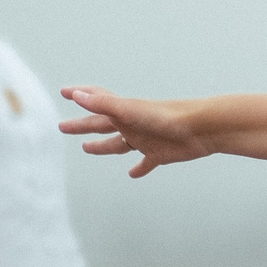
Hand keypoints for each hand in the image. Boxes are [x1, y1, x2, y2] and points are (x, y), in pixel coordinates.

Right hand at [59, 86, 210, 177]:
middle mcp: (131, 124)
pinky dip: (139, 169)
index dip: (80, 95)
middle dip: (82, 126)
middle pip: (101, 125)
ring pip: (118, 144)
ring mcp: (145, 139)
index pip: (96, 100)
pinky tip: (132, 174)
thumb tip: (77, 95)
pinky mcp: (160, 154)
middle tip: (64, 127)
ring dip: (103, 146)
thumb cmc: (168, 116)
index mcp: (123, 112)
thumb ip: (104, 104)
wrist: (202, 129)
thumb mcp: (130, 110)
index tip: (64, 92)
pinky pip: (145, 163)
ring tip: (87, 148)